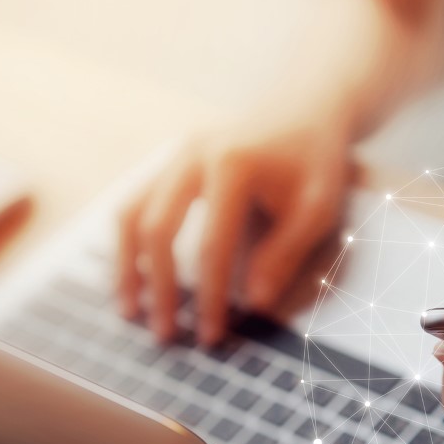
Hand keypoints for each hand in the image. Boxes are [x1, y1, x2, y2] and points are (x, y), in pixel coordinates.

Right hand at [117, 116, 353, 343]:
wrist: (305, 108)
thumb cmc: (314, 161)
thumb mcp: (316, 207)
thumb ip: (284, 253)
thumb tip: (253, 303)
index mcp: (231, 164)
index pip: (211, 245)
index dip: (208, 296)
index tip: (210, 335)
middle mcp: (192, 154)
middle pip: (157, 229)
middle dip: (158, 287)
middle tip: (164, 333)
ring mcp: (174, 155)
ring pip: (131, 214)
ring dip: (127, 267)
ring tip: (130, 311)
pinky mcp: (168, 163)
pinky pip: (133, 204)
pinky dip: (128, 244)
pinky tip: (131, 278)